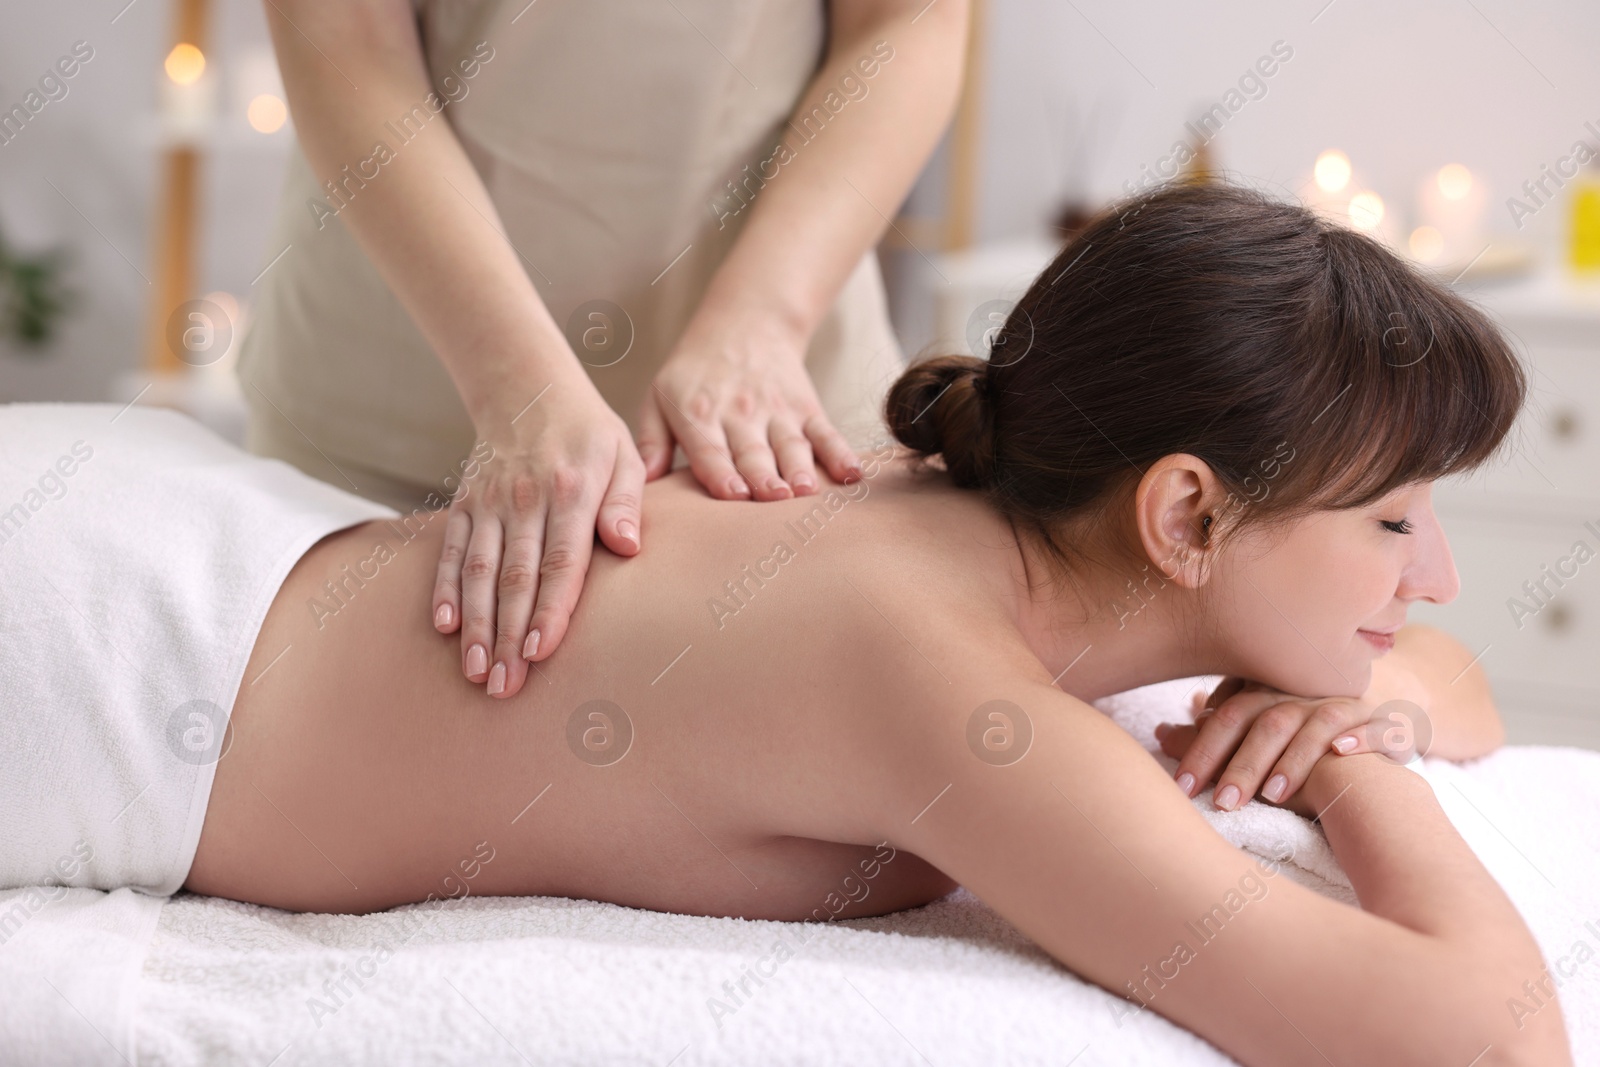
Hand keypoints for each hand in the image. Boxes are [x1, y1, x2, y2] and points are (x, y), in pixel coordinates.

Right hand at [432, 383, 644, 698]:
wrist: (527, 389)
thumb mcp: (623, 457)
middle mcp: (525, 501)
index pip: (561, 563)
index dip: (550, 610)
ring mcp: (489, 503)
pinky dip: (444, 589)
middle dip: (509, 636)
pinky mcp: (464, 504)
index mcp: (571, 493)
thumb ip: (626, 504)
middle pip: (516, 579)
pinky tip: (444, 628)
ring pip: (478, 572)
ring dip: (476, 626)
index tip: (540, 652)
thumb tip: (628, 547)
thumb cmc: (589, 435)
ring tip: (477, 673)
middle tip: (507, 687)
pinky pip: (450, 551)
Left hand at [635, 315, 861, 500]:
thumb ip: (651, 442)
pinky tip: (852, 474)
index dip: (721, 472)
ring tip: (806, 490)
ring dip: (799, 468)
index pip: (711, 448)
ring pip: (790, 445)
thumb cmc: (693, 374)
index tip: (733, 494)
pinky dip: (840, 453)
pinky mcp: (806, 409)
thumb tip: (642, 482)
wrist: (745, 324)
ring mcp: (777, 412)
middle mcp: (740, 414)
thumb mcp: (659, 397)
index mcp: (700, 414)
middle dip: (763, 476)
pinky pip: (825, 433)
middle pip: (753, 452)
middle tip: (773, 498)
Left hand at [1155, 665, 1431, 811]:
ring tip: (1273, 795)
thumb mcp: (1255, 729)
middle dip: (1243, 765)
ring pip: (1317, 726)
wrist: (1372, 721)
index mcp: (1272, 690)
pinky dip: (1360, 738)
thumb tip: (1160, 732)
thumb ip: (1212, 728)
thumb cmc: (1300, 733)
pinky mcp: (1386, 725)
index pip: (1229, 714)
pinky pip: (1377, 726)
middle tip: (1221, 804)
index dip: (1203, 748)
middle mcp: (1308, 695)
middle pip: (1268, 722)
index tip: (1182, 787)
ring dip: (1295, 760)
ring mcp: (1347, 707)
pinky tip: (1341, 752)